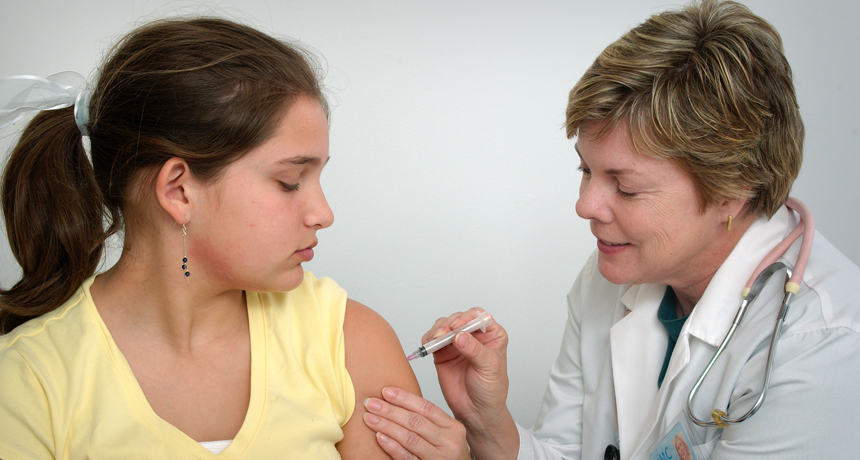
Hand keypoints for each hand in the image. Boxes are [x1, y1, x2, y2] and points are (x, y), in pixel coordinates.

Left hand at [363, 387, 468, 459]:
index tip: (385, 391)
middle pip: (416, 422)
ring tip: (369, 418)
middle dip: (390, 410)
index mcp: (453, 428)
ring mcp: (439, 458)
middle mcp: (449, 442)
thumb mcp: (446, 436)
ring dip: (387, 426)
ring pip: (410, 438)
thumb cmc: (448, 456)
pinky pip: (407, 458)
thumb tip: (396, 403)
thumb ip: (428, 422)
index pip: (426, 408)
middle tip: (370, 403)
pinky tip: (379, 437)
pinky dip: (392, 446)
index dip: (404, 398)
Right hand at [424, 308, 509, 429]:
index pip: (479, 317)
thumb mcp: (489, 368)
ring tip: (434, 340)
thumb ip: (475, 351)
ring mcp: (457, 343)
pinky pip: (433, 339)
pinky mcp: (443, 352)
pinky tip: (428, 344)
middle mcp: (474, 335)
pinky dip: (428, 339)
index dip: (467, 318)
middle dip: (449, 324)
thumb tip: (460, 336)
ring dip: (437, 330)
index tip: (457, 327)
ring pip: (444, 326)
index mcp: (492, 335)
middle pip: (459, 318)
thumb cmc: (490, 390)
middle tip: (442, 335)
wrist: (476, 411)